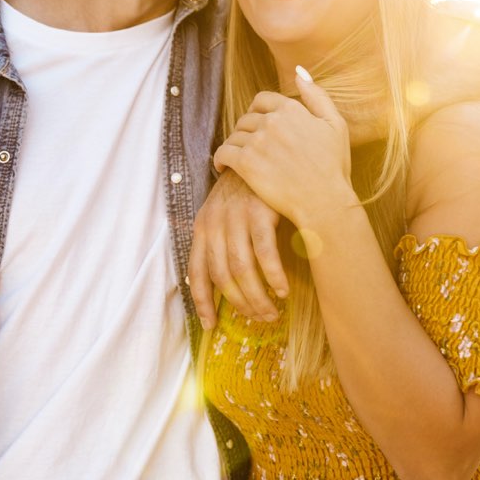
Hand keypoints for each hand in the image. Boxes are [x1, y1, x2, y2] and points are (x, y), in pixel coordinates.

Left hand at [188, 169, 288, 328]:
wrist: (264, 154)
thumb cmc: (248, 190)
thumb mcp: (225, 213)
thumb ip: (221, 242)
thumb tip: (225, 281)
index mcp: (202, 227)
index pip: (197, 272)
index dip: (202, 302)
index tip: (211, 325)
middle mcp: (214, 224)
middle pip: (222, 276)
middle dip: (239, 304)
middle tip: (257, 319)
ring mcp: (236, 218)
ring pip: (242, 269)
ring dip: (257, 297)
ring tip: (270, 312)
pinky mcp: (259, 212)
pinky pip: (265, 254)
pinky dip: (273, 276)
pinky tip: (283, 290)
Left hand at [213, 69, 354, 227]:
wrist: (325, 201)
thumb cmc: (333, 167)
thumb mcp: (335, 124)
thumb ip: (317, 96)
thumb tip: (300, 71)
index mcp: (291, 109)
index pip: (261, 100)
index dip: (257, 112)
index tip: (259, 126)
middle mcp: (272, 121)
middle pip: (245, 118)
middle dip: (246, 130)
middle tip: (249, 145)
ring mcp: (257, 141)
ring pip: (234, 135)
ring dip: (234, 145)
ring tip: (238, 158)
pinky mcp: (246, 163)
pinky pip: (223, 153)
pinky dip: (220, 160)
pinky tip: (223, 168)